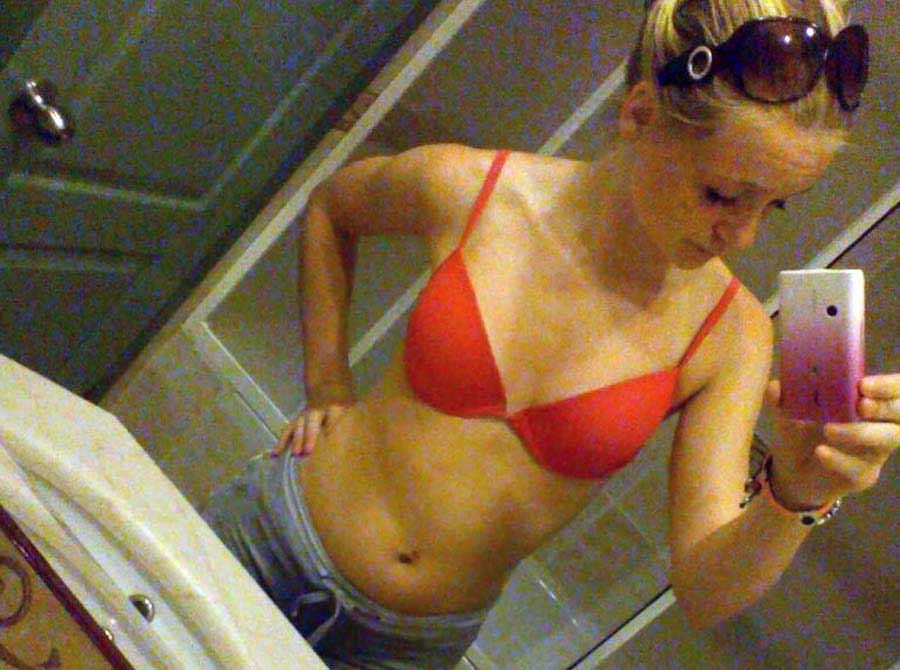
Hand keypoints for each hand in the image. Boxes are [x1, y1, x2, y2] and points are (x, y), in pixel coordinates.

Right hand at [272, 403, 351, 457]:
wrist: (330, 385)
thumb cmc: (345, 403)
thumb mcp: (351, 409)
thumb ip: (349, 424)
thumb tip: (355, 450)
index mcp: (336, 407)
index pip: (333, 417)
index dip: (331, 428)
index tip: (332, 443)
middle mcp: (318, 409)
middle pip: (312, 421)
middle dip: (309, 436)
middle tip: (307, 452)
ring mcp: (306, 413)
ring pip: (298, 424)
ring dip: (296, 439)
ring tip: (295, 455)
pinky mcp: (299, 417)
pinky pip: (288, 429)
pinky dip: (281, 441)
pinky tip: (275, 454)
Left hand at [764, 375, 899, 508]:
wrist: (791, 474)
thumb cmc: (799, 435)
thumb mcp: (785, 415)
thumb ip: (782, 401)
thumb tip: (775, 386)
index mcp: (863, 403)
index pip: (894, 390)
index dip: (889, 386)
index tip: (864, 384)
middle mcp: (877, 425)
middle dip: (886, 407)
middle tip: (861, 404)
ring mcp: (873, 453)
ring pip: (888, 440)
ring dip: (860, 433)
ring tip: (828, 429)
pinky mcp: (862, 475)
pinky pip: (859, 467)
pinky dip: (840, 459)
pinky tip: (820, 452)